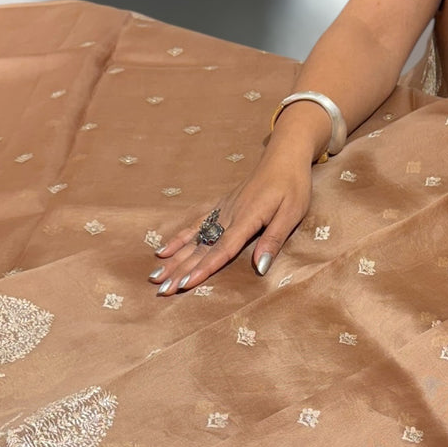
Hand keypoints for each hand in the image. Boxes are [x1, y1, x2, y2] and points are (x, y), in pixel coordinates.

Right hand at [148, 140, 314, 294]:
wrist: (283, 157)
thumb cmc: (292, 186)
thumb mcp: (292, 213)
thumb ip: (273, 240)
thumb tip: (260, 267)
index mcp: (247, 218)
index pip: (222, 249)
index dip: (204, 268)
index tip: (186, 284)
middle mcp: (229, 215)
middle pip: (201, 248)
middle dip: (180, 270)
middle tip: (161, 289)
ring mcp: (222, 210)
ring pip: (194, 239)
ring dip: (174, 259)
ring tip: (155, 275)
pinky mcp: (220, 206)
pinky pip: (195, 224)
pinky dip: (179, 238)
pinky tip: (164, 251)